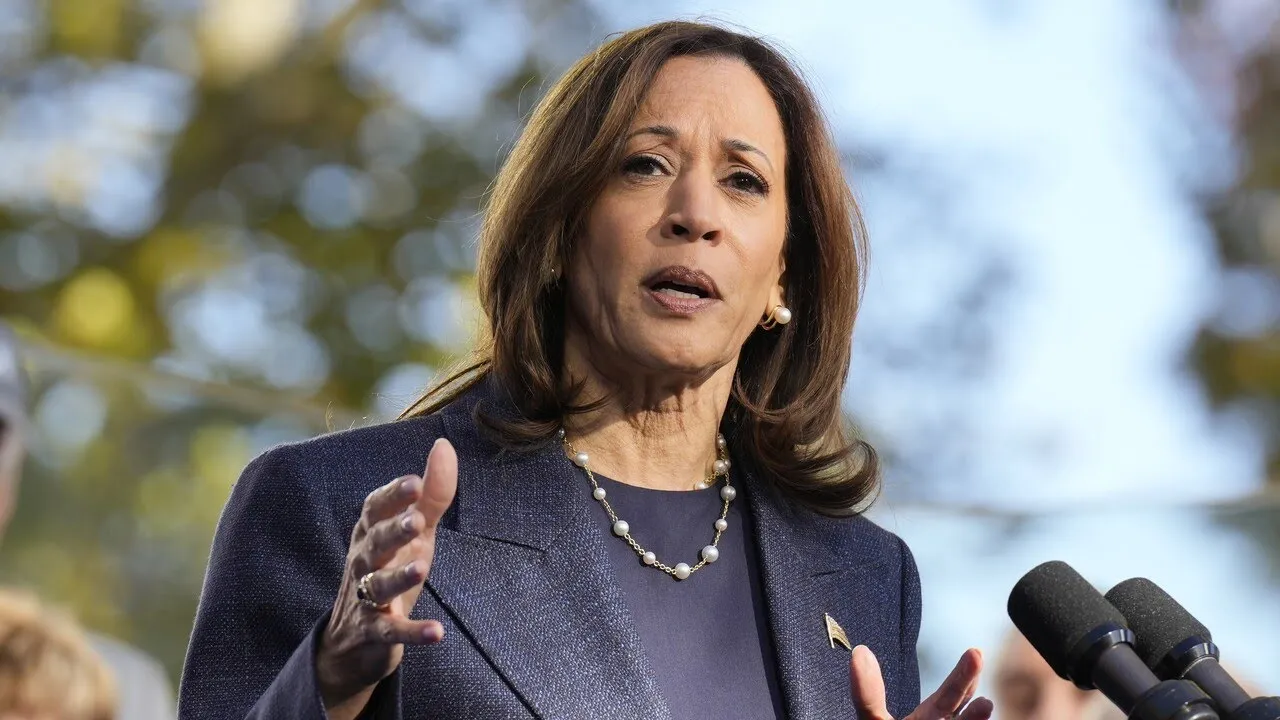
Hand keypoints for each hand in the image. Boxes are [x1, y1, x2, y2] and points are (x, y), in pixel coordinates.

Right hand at [316, 439, 457, 717]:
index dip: (393, 495)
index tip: (414, 482)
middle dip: (393, 531)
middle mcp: (364, 562)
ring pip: (378, 586)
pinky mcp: (374, 632)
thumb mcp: (414, 532)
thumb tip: (443, 445)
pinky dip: (411, 632)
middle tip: (416, 521)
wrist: (353, 640)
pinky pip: (391, 631)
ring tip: (421, 569)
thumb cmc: (390, 568)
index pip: (375, 508)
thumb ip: (431, 494)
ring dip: (398, 578)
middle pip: (375, 543)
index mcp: (372, 532)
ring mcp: (366, 598)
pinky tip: (436, 633)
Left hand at [850, 645, 992, 719]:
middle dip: (967, 684)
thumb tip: (860, 652)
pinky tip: (977, 713)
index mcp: (928, 719)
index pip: (948, 697)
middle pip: (955, 708)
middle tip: (976, 655)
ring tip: (984, 703)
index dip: (962, 676)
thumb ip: (867, 693)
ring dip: (973, 719)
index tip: (975, 653)